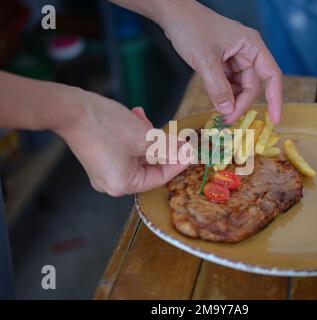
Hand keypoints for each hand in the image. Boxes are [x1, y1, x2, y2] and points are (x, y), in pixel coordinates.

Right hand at [56, 90, 187, 195]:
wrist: (70, 109)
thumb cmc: (106, 126)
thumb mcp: (144, 137)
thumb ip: (168, 147)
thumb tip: (186, 152)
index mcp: (123, 185)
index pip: (159, 178)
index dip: (178, 163)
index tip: (191, 150)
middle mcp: (112, 183)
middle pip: (149, 167)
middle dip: (161, 146)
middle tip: (173, 133)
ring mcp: (104, 170)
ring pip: (138, 155)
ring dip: (147, 137)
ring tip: (144, 119)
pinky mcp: (100, 157)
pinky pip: (125, 150)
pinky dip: (134, 136)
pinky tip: (136, 117)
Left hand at [161, 1, 281, 123]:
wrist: (174, 16)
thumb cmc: (192, 28)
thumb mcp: (205, 60)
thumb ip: (218, 88)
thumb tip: (228, 111)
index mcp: (251, 46)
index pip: (271, 75)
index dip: (275, 98)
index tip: (274, 119)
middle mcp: (247, 53)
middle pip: (252, 86)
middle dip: (240, 103)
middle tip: (227, 119)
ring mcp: (235, 59)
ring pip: (239, 88)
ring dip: (230, 101)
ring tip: (217, 109)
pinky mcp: (224, 64)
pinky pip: (228, 85)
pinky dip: (221, 94)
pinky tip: (213, 96)